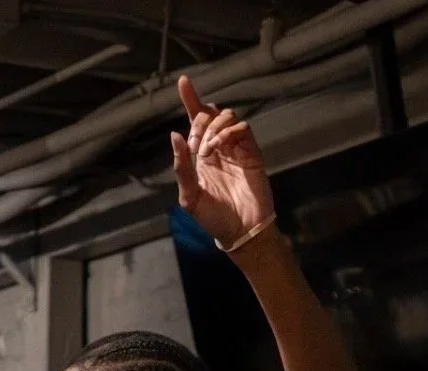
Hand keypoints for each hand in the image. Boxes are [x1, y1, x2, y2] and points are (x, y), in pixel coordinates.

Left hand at [171, 74, 273, 247]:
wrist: (240, 232)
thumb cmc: (214, 219)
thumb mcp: (190, 197)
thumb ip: (181, 168)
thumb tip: (174, 134)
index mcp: (202, 156)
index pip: (196, 121)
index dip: (191, 99)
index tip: (183, 81)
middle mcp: (219, 148)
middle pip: (210, 115)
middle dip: (199, 123)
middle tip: (195, 146)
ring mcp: (237, 149)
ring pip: (227, 117)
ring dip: (214, 128)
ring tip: (208, 151)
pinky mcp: (252, 153)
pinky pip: (243, 128)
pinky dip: (230, 131)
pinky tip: (221, 147)